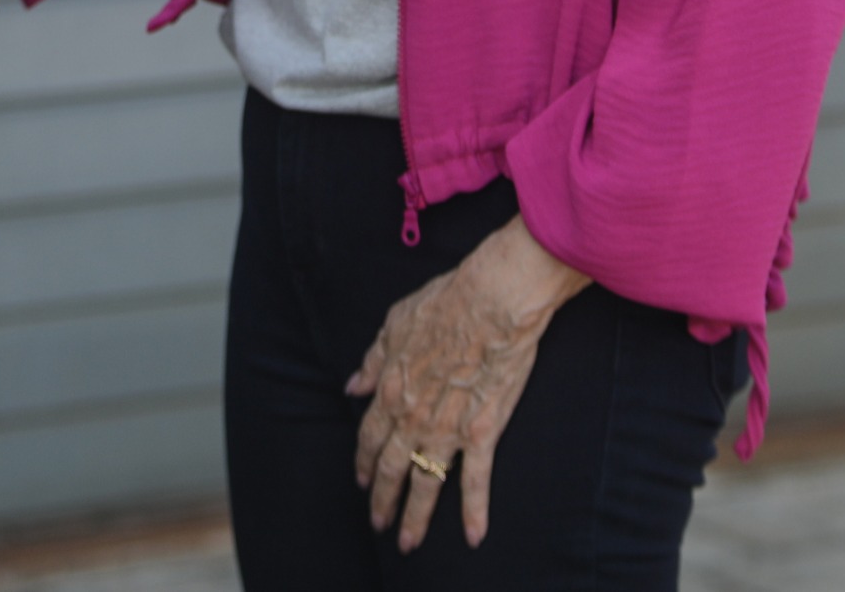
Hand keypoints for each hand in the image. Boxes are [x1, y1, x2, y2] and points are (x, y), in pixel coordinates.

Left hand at [348, 216, 590, 551]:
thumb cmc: (445, 303)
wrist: (490, 302)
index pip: (370, 435)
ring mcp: (447, 428)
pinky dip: (474, 511)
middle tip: (379, 524)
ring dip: (416, 517)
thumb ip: (374, 360)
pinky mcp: (482, 433)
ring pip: (425, 482)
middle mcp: (413, 416)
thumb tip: (353, 386)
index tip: (361, 480)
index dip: (364, 460)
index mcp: (392, 388)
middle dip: (382, 499)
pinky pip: (476, 480)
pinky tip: (474, 536)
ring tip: (409, 542)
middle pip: (391, 467)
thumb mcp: (394, 324)